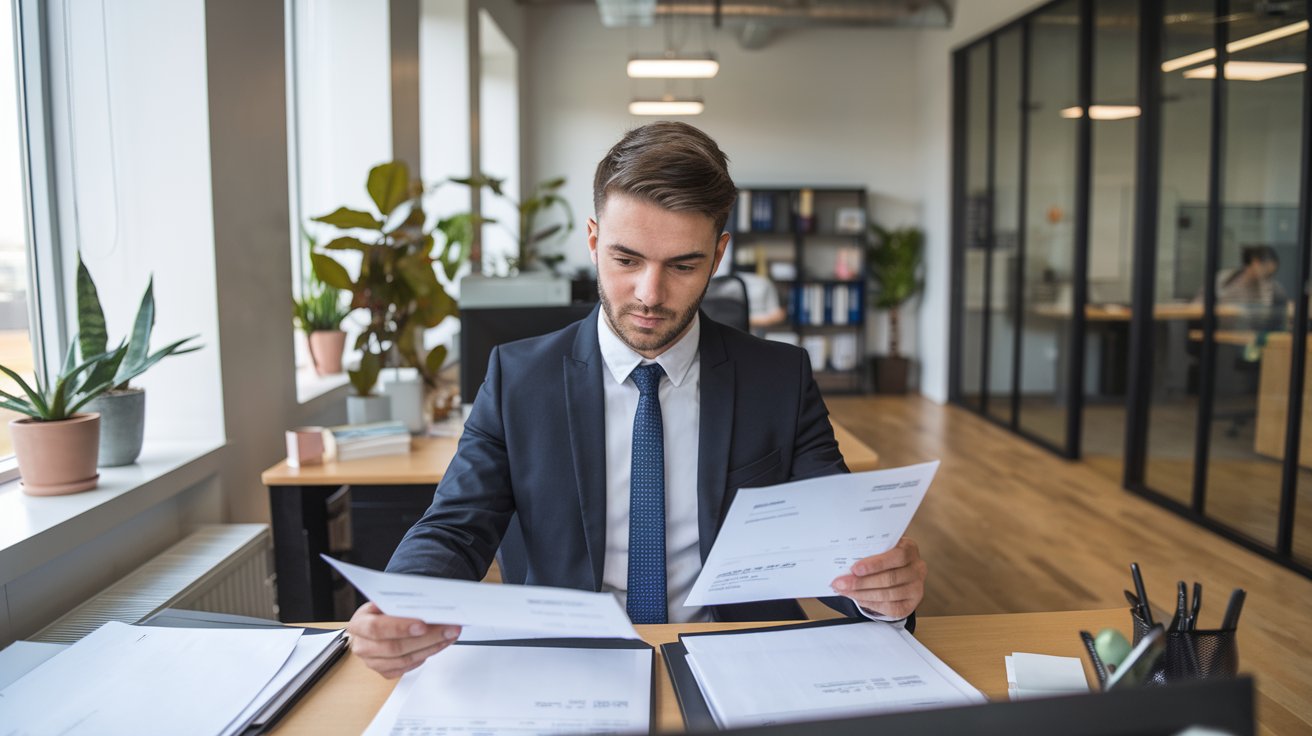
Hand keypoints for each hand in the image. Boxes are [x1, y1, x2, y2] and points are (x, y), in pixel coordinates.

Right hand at [347, 601, 461, 677]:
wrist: (375, 622)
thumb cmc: (382, 610)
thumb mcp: (385, 600)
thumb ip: (399, 603)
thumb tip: (425, 605)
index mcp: (359, 623)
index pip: (377, 628)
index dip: (400, 627)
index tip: (423, 624)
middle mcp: (362, 645)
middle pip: (394, 647)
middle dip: (426, 638)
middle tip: (447, 629)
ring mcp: (373, 661)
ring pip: (404, 660)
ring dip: (431, 647)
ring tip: (448, 636)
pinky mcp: (385, 671)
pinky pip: (407, 668)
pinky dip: (426, 656)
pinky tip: (438, 644)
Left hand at [829, 537, 925, 619]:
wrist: (899, 570)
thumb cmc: (886, 557)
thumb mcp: (881, 548)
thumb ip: (869, 553)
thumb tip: (845, 564)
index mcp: (909, 549)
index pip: (896, 556)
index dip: (875, 564)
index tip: (854, 569)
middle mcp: (917, 568)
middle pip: (890, 578)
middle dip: (861, 582)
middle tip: (841, 583)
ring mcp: (916, 588)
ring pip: (888, 595)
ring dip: (862, 594)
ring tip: (844, 591)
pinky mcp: (911, 604)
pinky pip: (890, 607)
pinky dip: (871, 604)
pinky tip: (857, 598)